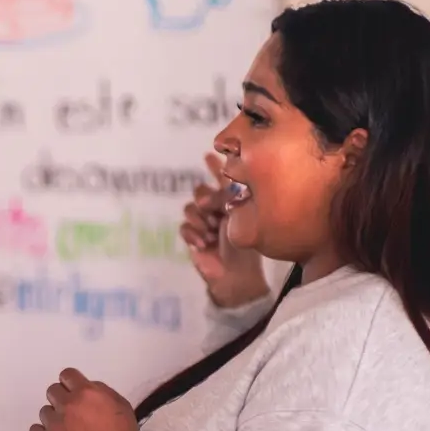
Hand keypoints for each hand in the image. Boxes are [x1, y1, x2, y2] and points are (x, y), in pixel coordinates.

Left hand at [28, 368, 140, 430]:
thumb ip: (100, 391)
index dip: (72, 383)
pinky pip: (35, 430)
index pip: (67, 375)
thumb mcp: (120, 403)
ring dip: (55, 417)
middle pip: (53, 391)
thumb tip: (85, 387)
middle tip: (73, 413)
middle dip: (62, 399)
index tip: (76, 393)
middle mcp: (67, 404)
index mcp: (85, 392)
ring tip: (67, 430)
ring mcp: (54, 424)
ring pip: (45, 411)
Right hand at [181, 153, 269, 307]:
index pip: (221, 179)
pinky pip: (184, 227)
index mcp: (232, 203)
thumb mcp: (239, 218)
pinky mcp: (193, 237)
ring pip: (190, 208)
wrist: (236, 275)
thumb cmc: (244, 248)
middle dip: (205, 199)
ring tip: (212, 232)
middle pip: (200, 191)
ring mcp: (203, 223)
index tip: (209, 154)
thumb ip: (228, 199)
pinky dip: (194, 234)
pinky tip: (205, 243)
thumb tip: (218, 180)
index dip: (215, 166)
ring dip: (200, 219)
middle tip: (212, 210)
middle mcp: (216, 209)